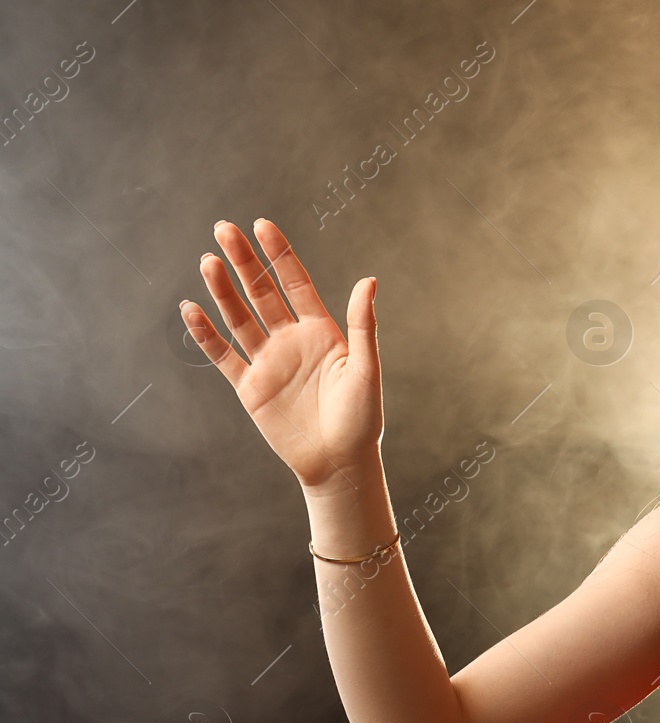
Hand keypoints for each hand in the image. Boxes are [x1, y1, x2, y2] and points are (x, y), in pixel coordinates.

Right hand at [180, 218, 382, 494]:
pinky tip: (191, 308)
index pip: (295, 283)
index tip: (261, 224)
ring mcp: (268, 362)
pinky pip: (222, 355)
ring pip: (239, 317)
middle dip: (244, 261)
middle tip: (223, 229)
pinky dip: (206, 334)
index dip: (279, 254)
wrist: (338, 463)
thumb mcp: (365, 368)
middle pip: (262, 292)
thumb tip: (369, 280)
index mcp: (321, 332)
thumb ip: (363, 325)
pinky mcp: (249, 387)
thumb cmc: (361, 418)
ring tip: (208, 261)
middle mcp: (291, 341)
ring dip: (223, 290)